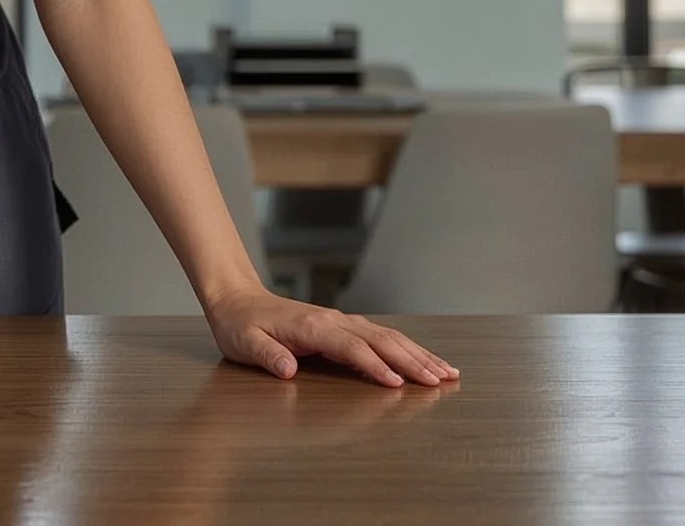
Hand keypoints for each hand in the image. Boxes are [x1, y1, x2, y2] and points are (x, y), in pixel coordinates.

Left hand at [200, 286, 458, 387]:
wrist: (237, 299)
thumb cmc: (239, 324)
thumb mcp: (243, 342)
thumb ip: (266, 355)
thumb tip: (287, 370)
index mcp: (311, 326)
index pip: (350, 347)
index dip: (373, 365)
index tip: (396, 384)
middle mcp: (332, 320)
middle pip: (380, 340)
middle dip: (412, 361)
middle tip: (440, 381)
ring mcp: (341, 321)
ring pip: (388, 336)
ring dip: (418, 354)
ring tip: (447, 372)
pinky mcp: (344, 325)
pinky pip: (381, 336)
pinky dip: (407, 348)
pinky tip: (424, 359)